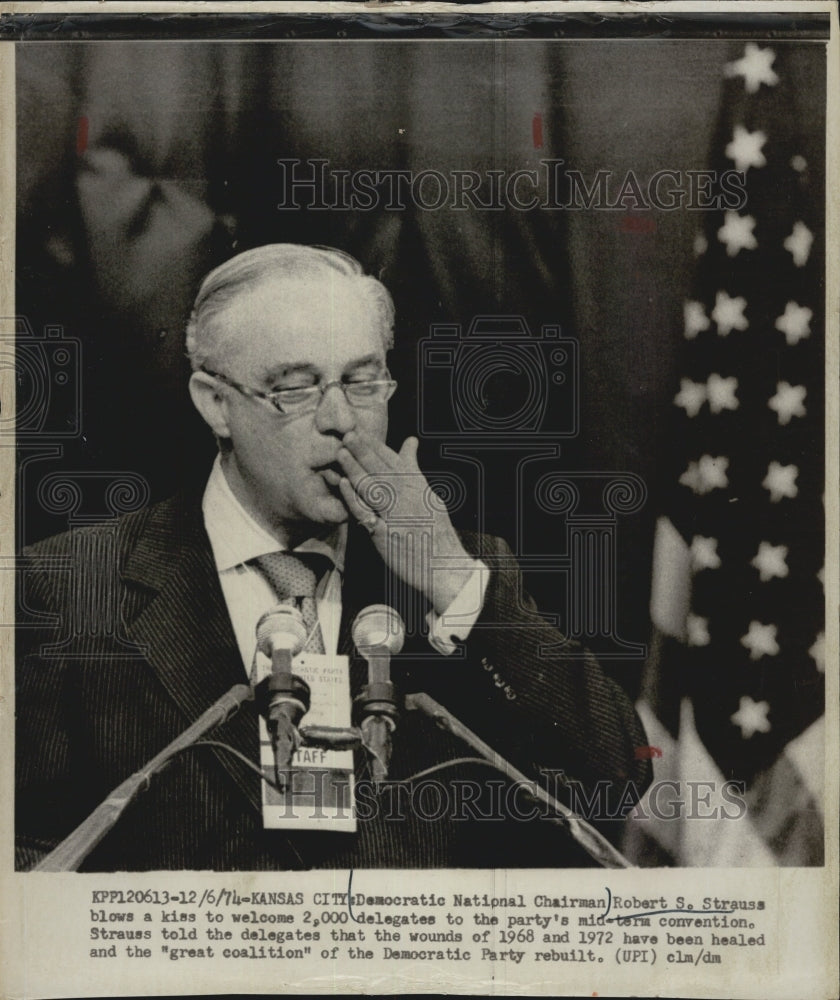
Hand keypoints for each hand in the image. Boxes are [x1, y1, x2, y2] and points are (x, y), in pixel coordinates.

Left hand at [335, 431, 477, 614]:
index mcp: (419, 486)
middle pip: (383, 469)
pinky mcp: (387, 534)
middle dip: (364, 449)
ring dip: (355, 468)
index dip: (375, 445)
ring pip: (373, 487)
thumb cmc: (436, 531)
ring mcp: (398, 516)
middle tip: (347, 433)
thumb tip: (409, 441)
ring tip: (341, 452)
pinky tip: (343, 484)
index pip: (394, 460)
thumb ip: (413, 469)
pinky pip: (368, 513)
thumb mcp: (429, 495)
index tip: (360, 431)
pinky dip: (354, 497)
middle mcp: (410, 498)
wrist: (445, 567)